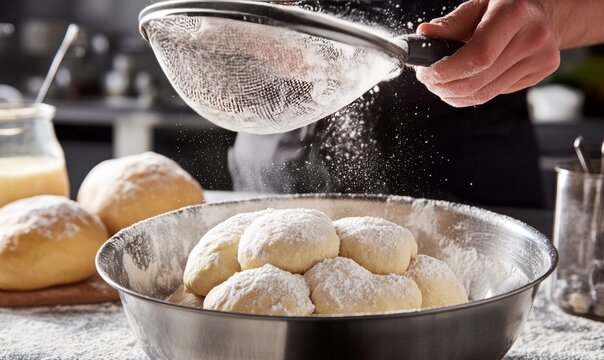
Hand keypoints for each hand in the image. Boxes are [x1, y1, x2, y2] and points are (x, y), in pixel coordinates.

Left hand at [415, 0, 559, 106]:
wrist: (545, 11)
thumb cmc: (506, 4)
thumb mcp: (479, 4)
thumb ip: (452, 23)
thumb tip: (424, 35)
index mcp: (515, 14)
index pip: (478, 56)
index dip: (446, 71)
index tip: (426, 73)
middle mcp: (533, 38)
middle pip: (479, 81)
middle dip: (445, 86)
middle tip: (428, 81)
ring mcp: (540, 59)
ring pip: (485, 94)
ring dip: (455, 94)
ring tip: (441, 84)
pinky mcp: (540, 75)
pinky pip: (496, 93)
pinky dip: (473, 93)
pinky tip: (465, 81)